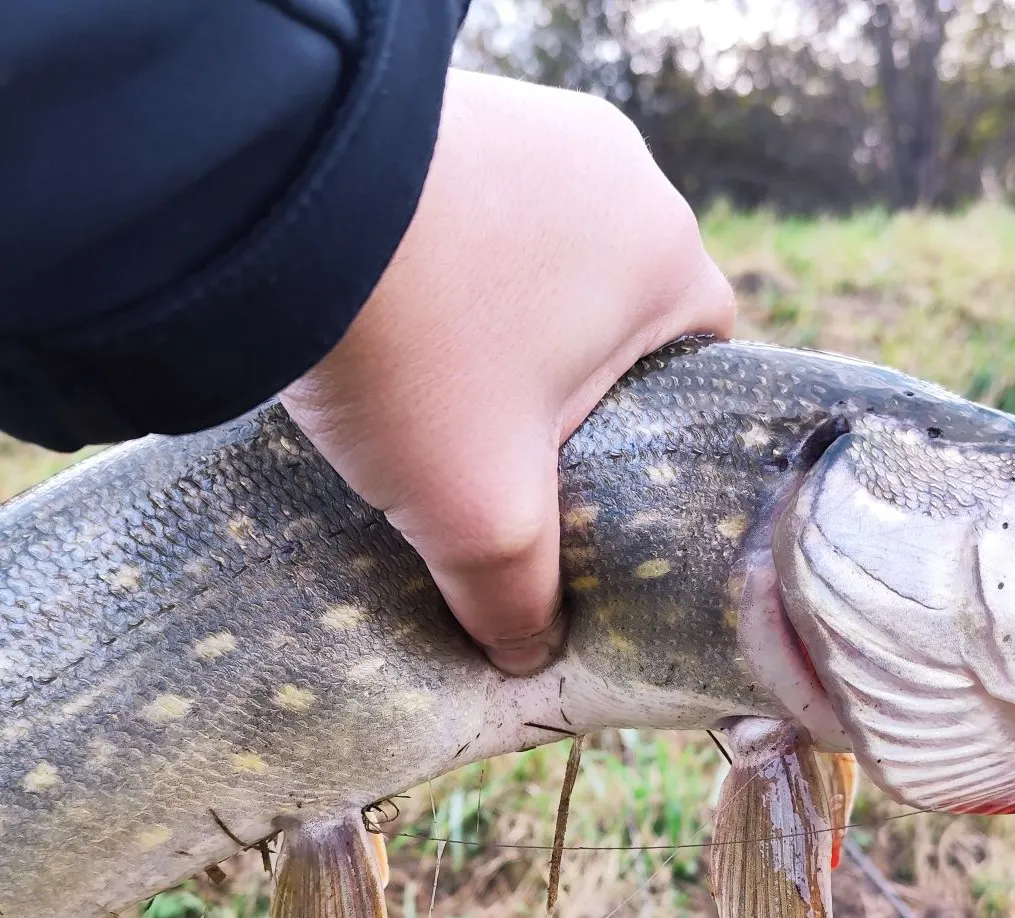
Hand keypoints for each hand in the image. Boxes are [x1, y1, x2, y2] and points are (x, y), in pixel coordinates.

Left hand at [282, 70, 734, 673]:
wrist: (258, 194)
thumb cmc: (414, 352)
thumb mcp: (482, 511)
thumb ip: (518, 596)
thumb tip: (525, 652)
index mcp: (664, 256)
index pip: (702, 359)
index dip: (658, 432)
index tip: (598, 479)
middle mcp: (614, 171)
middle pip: (616, 312)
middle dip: (566, 384)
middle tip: (509, 453)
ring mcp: (528, 127)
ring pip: (539, 261)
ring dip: (497, 327)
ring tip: (436, 394)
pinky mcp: (441, 114)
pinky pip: (469, 214)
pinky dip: (441, 272)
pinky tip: (391, 326)